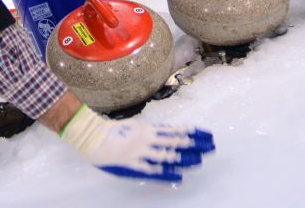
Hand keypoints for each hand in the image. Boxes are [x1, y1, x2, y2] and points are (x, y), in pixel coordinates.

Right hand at [60, 104, 214, 182]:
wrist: (93, 136)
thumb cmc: (114, 132)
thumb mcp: (136, 127)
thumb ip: (153, 132)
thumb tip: (171, 134)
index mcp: (149, 129)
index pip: (177, 130)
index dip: (193, 133)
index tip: (207, 134)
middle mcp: (148, 139)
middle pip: (177, 142)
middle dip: (195, 145)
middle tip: (212, 147)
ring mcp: (142, 152)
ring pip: (168, 155)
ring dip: (185, 158)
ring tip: (200, 161)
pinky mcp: (134, 164)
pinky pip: (153, 170)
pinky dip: (167, 174)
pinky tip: (179, 178)